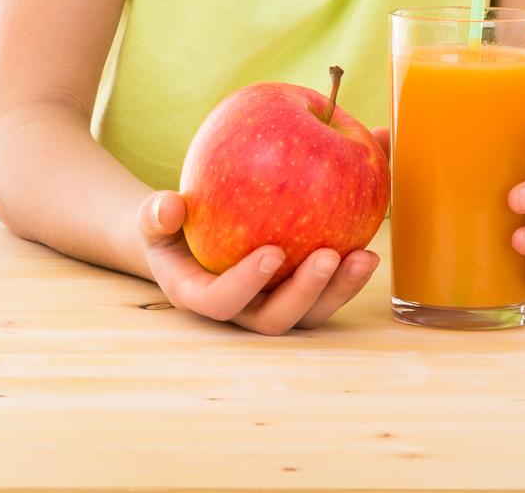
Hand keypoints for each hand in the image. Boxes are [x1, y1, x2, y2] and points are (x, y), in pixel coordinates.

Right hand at [136, 189, 379, 334]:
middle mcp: (241, 310)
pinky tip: (370, 239)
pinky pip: (328, 289)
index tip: (271, 252)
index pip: (222, 301)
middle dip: (305, 292)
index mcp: (200, 294)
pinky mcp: (301, 292)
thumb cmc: (171, 226)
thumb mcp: (154, 218)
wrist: (190, 236)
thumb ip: (155, 213)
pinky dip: (349, 271)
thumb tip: (169, 206)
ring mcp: (274, 304)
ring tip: (364, 257)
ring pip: (311, 312)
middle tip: (327, 255)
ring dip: (340, 289)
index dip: (246, 283)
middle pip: (276, 318)